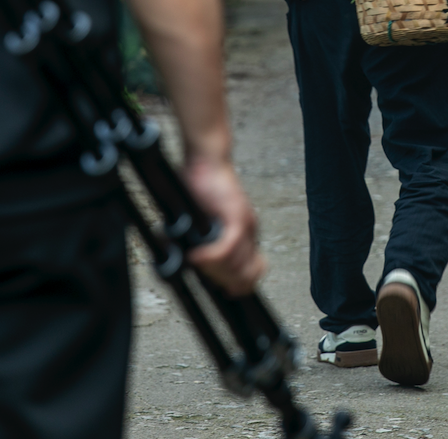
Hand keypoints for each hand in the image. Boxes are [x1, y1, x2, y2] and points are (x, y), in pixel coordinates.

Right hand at [183, 156, 266, 295]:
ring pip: (233, 267)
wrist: (207, 159)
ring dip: (210, 269)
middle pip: (243, 278)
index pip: (253, 276)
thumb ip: (206, 242)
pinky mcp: (236, 217)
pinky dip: (209, 257)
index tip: (217, 287)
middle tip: (199, 269)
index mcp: (247, 237)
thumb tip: (194, 266)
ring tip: (194, 259)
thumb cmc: (201, 188)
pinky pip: (227, 250)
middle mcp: (251, 234)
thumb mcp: (206, 221)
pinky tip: (195, 255)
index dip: (236, 286)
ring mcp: (246, 226)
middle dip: (219, 281)